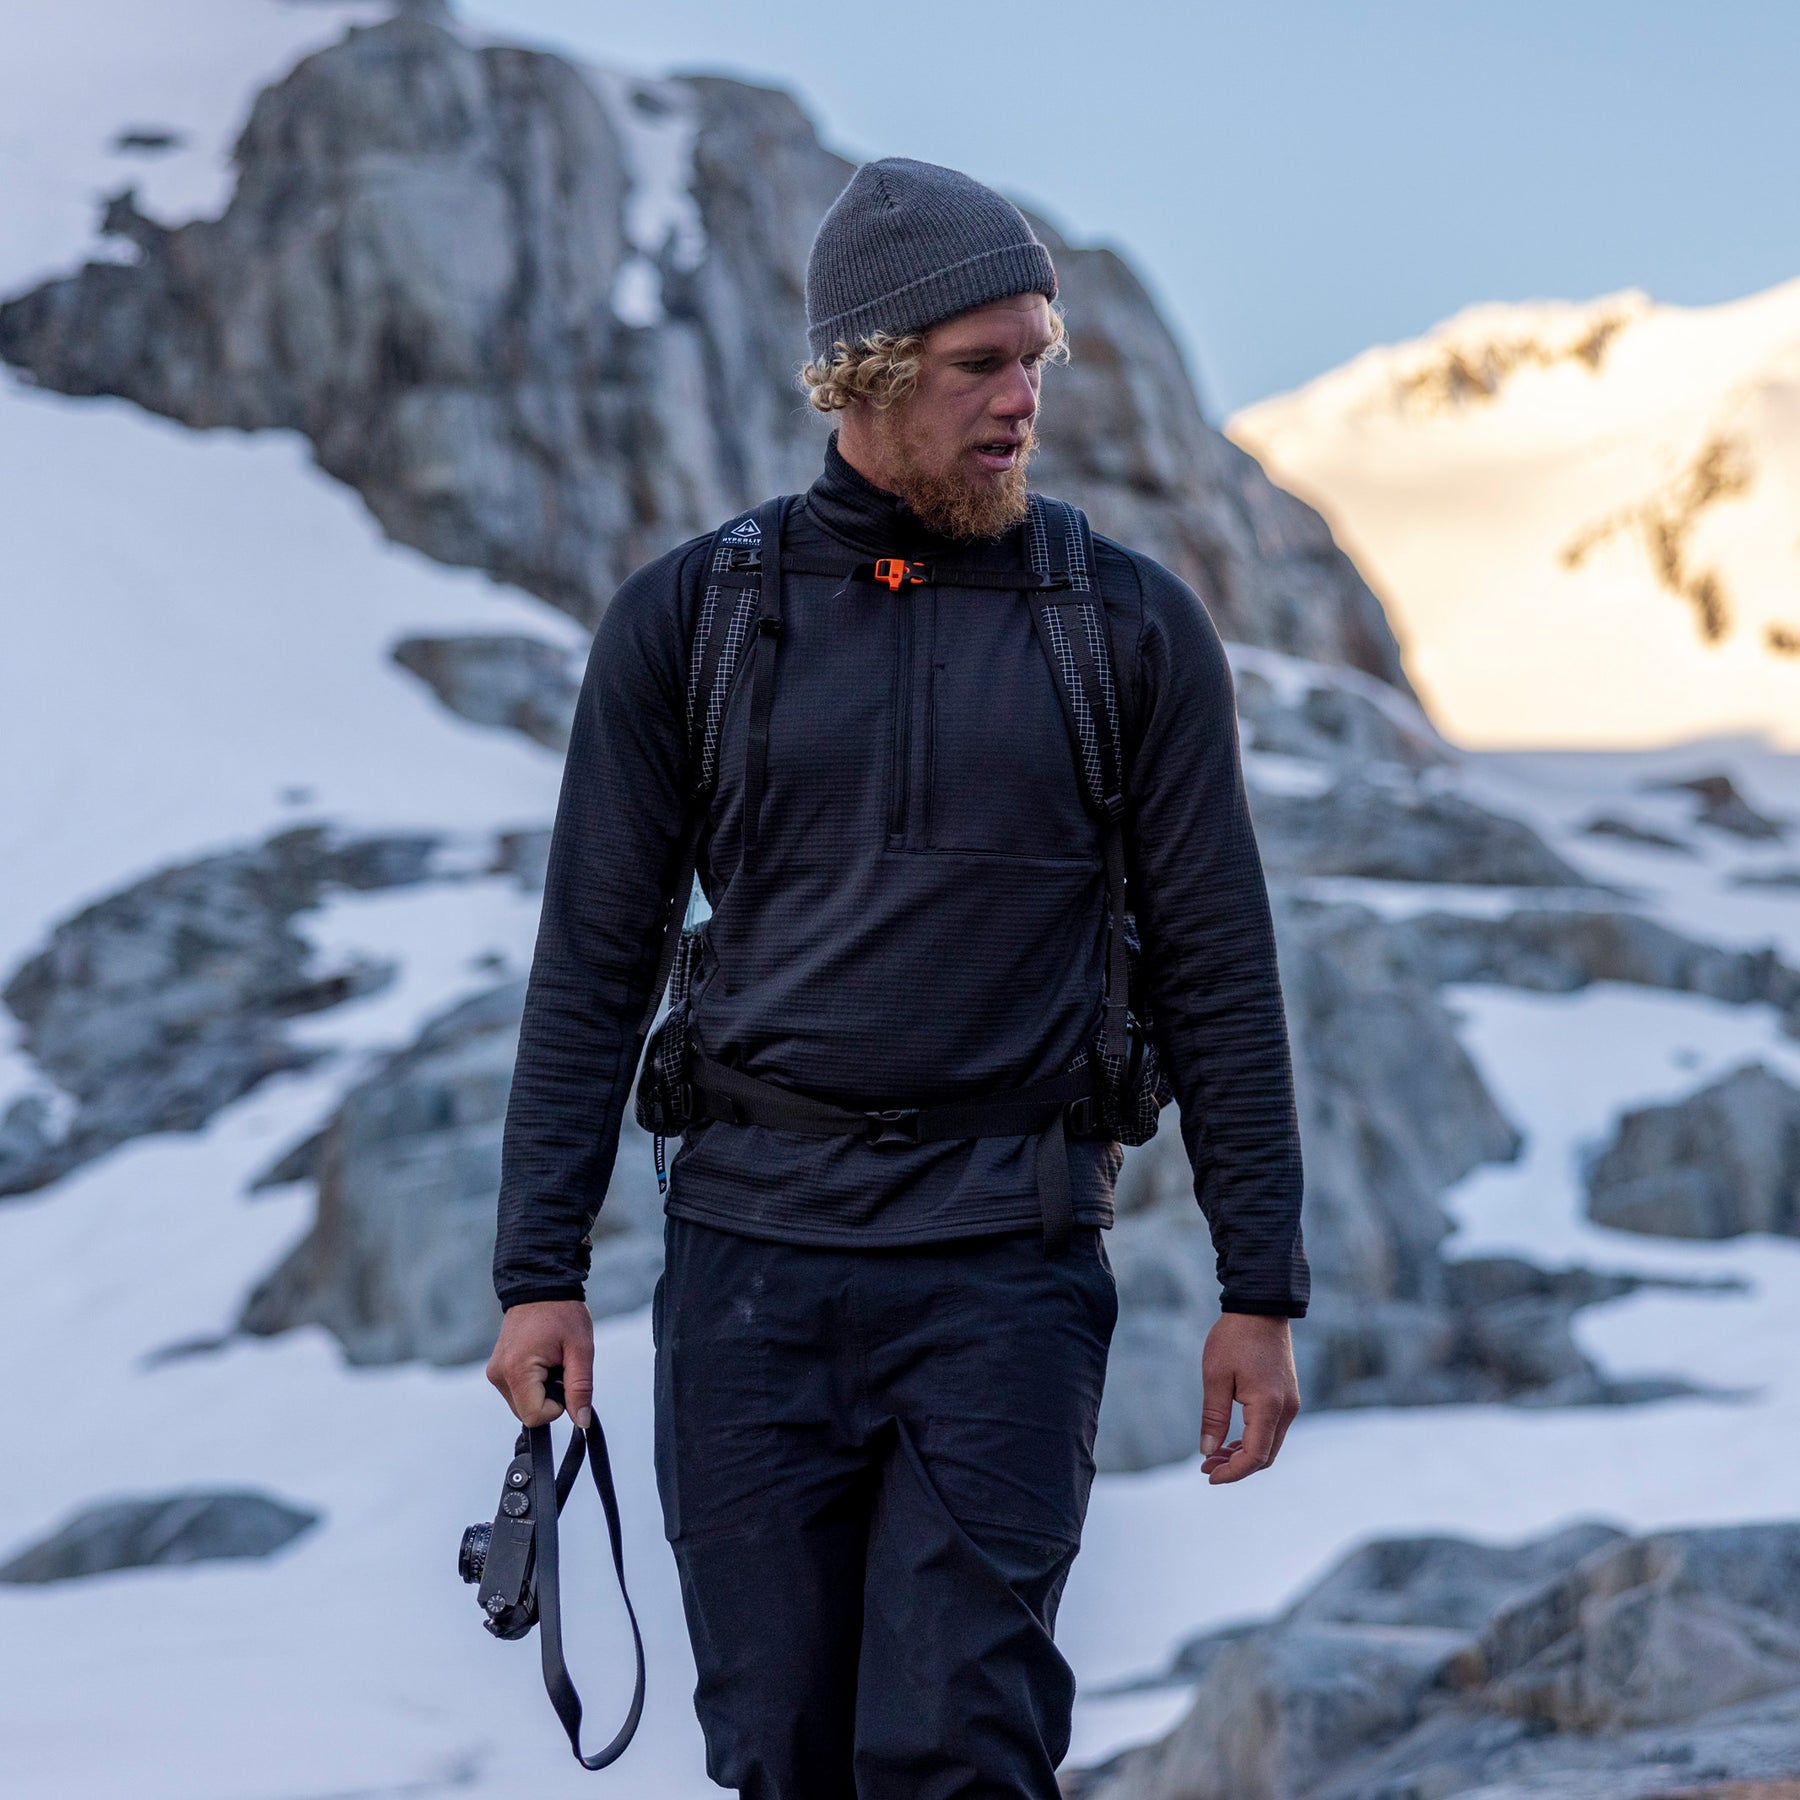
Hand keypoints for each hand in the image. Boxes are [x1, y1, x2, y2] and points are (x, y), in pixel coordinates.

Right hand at [486, 1299, 594, 1428]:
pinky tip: (541, 1359)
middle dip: (549, 1397)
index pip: (535, 1416)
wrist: (540, 1286)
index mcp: (516, 1370)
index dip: (558, 1406)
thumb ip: (580, 1388)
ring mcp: (495, 1373)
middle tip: (559, 1365)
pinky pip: (518, 1392)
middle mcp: (499, 1375)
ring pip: (523, 1405)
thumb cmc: (563, 1313)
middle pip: (528, 1413)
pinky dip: (534, 1383)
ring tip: (550, 1358)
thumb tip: (581, 1422)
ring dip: (542, 1390)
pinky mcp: (497, 1370)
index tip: (565, 1380)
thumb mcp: (581, 1349)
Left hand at [1198, 1311, 1299, 1485]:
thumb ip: (1214, 1416)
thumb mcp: (1216, 1376)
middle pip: (1265, 1456)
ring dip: (1244, 1455)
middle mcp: (1287, 1410)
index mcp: (1269, 1406)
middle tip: (1206, 1467)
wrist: (1262, 1307)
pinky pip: (1273, 1429)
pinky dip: (1253, 1439)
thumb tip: (1208, 1451)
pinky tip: (1231, 1439)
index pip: (1255, 1456)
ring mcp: (1291, 1403)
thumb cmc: (1234, 1338)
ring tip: (1214, 1455)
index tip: (1208, 1475)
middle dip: (1236, 1467)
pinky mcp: (1288, 1396)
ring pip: (1270, 1444)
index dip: (1232, 1472)